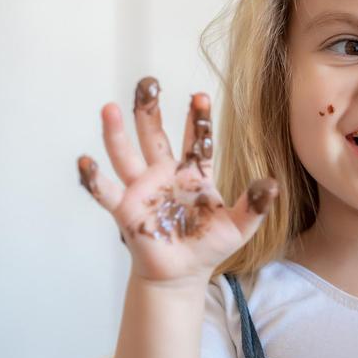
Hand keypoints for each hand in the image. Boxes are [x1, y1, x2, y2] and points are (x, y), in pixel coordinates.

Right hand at [77, 77, 278, 283]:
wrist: (182, 274)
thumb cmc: (208, 247)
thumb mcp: (239, 227)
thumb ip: (254, 206)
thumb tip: (272, 185)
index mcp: (192, 174)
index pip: (196, 140)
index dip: (198, 119)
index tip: (200, 95)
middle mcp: (164, 174)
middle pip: (154, 136)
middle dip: (149, 110)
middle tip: (147, 83)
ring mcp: (142, 190)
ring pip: (125, 155)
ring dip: (116, 132)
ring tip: (110, 108)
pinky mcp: (125, 210)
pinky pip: (105, 191)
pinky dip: (94, 178)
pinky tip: (85, 161)